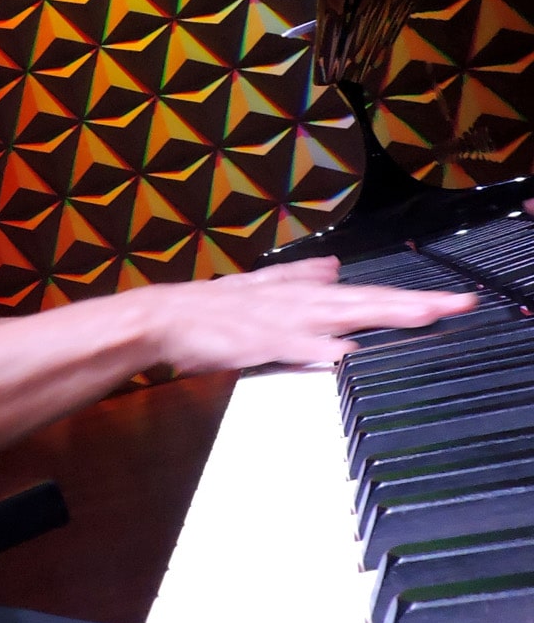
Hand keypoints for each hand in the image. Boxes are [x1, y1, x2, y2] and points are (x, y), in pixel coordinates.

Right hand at [147, 256, 474, 372]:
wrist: (164, 319)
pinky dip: (335, 352)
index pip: (369, 292)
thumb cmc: (209, 311)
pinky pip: (309, 349)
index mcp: (303, 292)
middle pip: (371, 300)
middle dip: (417, 303)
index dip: (411, 296)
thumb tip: (332, 267)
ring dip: (388, 315)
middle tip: (459, 304)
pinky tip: (357, 355)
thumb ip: (298, 276)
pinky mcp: (268, 343)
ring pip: (350, 316)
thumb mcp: (259, 286)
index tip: (451, 300)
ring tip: (427, 315)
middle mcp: (303, 302)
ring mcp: (288, 322)